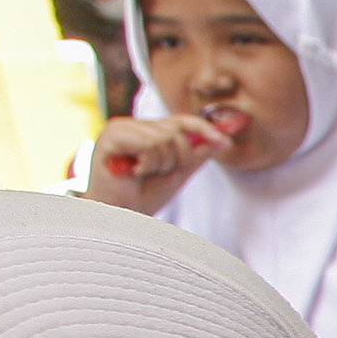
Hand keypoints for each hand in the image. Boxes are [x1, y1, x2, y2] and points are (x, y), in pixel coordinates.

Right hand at [84, 114, 226, 212]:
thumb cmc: (144, 196)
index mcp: (146, 130)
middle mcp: (132, 125)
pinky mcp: (111, 136)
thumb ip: (197, 153)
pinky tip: (134, 173)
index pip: (180, 120)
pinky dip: (149, 163)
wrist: (122, 217)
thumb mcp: (178, 172)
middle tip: (157, 174)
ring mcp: (119, 128)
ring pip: (164, 138)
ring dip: (161, 164)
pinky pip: (148, 144)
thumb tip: (225, 138)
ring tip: (143, 175)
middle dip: (177, 158)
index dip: (204, 128)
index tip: (224, 141)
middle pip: (175, 131)